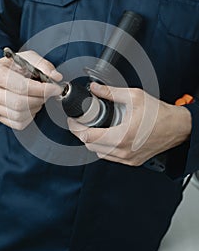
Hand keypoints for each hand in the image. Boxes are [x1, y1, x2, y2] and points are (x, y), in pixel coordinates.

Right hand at [0, 50, 61, 129]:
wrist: (10, 74)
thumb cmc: (19, 67)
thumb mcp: (31, 59)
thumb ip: (44, 66)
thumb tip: (55, 77)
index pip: (20, 86)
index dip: (41, 89)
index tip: (55, 88)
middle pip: (19, 103)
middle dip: (39, 99)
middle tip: (49, 93)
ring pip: (20, 115)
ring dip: (36, 107)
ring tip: (40, 97)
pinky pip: (19, 123)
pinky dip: (30, 116)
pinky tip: (32, 105)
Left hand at [68, 82, 191, 166]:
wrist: (177, 127)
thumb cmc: (159, 114)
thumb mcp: (134, 97)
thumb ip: (111, 92)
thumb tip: (94, 88)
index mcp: (122, 135)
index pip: (88, 137)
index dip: (76, 128)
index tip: (73, 120)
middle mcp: (123, 150)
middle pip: (90, 146)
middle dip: (81, 134)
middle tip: (79, 123)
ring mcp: (128, 158)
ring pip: (99, 153)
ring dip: (92, 142)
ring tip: (91, 129)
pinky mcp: (132, 161)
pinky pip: (110, 157)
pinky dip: (103, 148)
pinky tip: (105, 137)